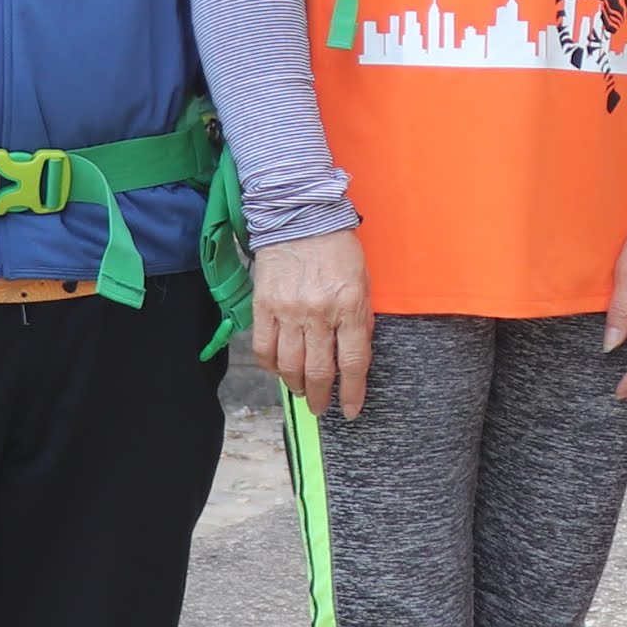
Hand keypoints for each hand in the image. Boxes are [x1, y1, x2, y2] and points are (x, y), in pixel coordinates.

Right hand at [249, 228, 372, 419]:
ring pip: (290, 365)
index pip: (353, 362)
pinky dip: (271, 366)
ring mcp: (289, 311)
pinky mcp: (264, 306)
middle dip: (322, 397)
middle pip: (320, 371)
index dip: (353, 392)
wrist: (300, 216)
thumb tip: (355, 355)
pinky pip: (264, 348)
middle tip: (321, 407)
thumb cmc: (338, 248)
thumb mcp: (363, 282)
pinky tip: (278, 371)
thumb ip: (361, 319)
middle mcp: (319, 313)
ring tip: (302, 391)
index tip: (352, 410)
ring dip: (297, 385)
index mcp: (350, 307)